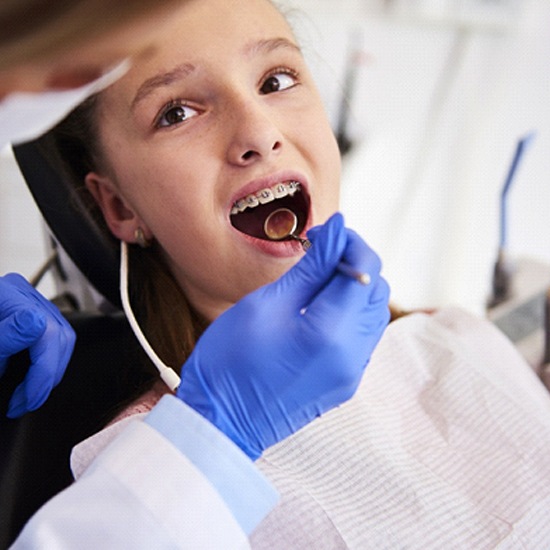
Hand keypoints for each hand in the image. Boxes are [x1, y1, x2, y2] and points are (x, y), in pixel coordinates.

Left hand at [0, 273, 75, 417]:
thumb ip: (4, 337)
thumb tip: (34, 324)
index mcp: (5, 294)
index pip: (45, 332)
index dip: (42, 372)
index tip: (25, 400)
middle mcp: (21, 292)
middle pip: (60, 335)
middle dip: (47, 376)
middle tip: (26, 402)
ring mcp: (29, 300)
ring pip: (63, 337)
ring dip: (50, 370)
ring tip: (27, 393)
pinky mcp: (32, 312)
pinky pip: (56, 337)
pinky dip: (46, 361)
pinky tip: (30, 377)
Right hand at [177, 213, 389, 458]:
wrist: (221, 422)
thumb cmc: (231, 360)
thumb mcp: (267, 304)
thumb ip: (311, 267)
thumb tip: (338, 231)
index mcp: (332, 331)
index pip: (365, 268)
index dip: (348, 241)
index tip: (322, 233)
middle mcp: (353, 353)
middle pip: (376, 289)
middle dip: (353, 262)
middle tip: (318, 254)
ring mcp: (352, 371)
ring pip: (373, 312)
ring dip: (353, 287)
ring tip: (317, 280)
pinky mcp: (345, 381)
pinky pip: (362, 335)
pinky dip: (349, 312)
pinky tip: (319, 308)